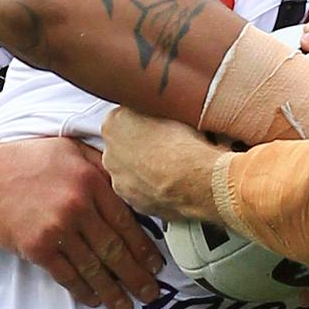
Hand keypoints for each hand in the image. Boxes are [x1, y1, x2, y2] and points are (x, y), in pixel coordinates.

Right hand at [0, 138, 161, 308]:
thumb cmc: (31, 161)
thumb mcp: (72, 150)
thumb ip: (103, 165)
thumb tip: (133, 183)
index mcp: (92, 181)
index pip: (127, 221)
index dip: (144, 247)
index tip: (157, 265)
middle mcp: (78, 206)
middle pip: (115, 248)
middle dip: (136, 275)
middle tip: (151, 293)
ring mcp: (57, 229)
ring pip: (93, 266)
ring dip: (112, 290)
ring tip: (125, 307)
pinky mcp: (37, 247)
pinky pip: (66, 275)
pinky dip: (83, 290)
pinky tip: (95, 299)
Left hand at [102, 107, 223, 222]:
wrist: (197, 181)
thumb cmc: (187, 144)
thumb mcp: (173, 108)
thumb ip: (157, 107)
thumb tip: (164, 106)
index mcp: (114, 123)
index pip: (126, 115)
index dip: (147, 118)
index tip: (162, 122)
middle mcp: (110, 153)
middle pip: (124, 144)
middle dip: (143, 144)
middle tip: (170, 143)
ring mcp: (119, 180)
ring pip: (132, 170)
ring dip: (148, 167)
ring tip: (176, 165)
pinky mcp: (134, 202)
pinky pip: (143, 190)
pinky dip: (155, 187)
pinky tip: (175, 182)